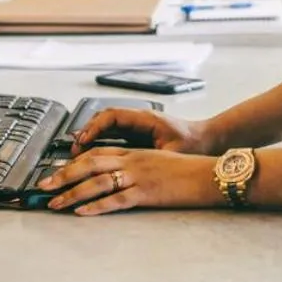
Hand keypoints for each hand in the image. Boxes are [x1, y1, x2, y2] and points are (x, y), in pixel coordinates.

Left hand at [35, 148, 218, 215]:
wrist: (211, 175)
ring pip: (97, 182)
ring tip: (54, 204)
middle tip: (43, 187)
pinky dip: (96, 206)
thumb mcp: (160, 165)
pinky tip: (81, 212)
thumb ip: (139, 169)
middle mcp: (133, 161)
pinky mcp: (147, 193)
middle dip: (63, 175)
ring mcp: (139, 176)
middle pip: (89, 163)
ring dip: (72, 193)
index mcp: (135, 154)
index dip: (74, 162)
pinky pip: (116, 200)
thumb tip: (120, 181)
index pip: (97, 153)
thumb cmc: (189, 172)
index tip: (57, 172)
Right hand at [70, 109, 219, 155]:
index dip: (94, 127)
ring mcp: (138, 126)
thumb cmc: (194, 144)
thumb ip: (153, 158)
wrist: (208, 139)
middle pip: (104, 119)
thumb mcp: (172, 152)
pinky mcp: (138, 135)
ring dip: (91, 137)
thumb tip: (132, 165)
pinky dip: (101, 142)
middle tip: (73, 149)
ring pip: (107, 127)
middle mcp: (139, 119)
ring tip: (78, 153)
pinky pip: (114, 134)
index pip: (111, 116)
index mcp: (146, 119)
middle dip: (86, 132)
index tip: (82, 140)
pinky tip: (92, 155)